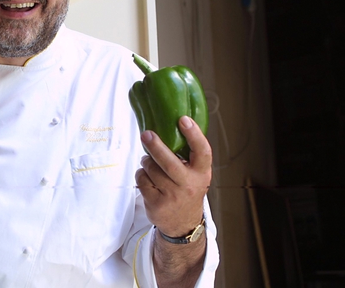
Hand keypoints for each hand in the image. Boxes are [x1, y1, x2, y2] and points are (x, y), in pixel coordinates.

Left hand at [135, 116, 211, 236]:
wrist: (183, 224)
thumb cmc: (187, 190)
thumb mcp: (196, 174)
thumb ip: (188, 156)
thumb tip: (170, 125)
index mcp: (201, 173)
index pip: (202, 152)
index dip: (194, 134)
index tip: (183, 120)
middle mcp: (188, 185)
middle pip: (169, 162)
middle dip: (155, 146)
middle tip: (146, 134)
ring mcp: (172, 196)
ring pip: (151, 169)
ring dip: (146, 162)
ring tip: (149, 162)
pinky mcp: (157, 204)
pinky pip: (142, 180)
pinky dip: (141, 174)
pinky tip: (147, 176)